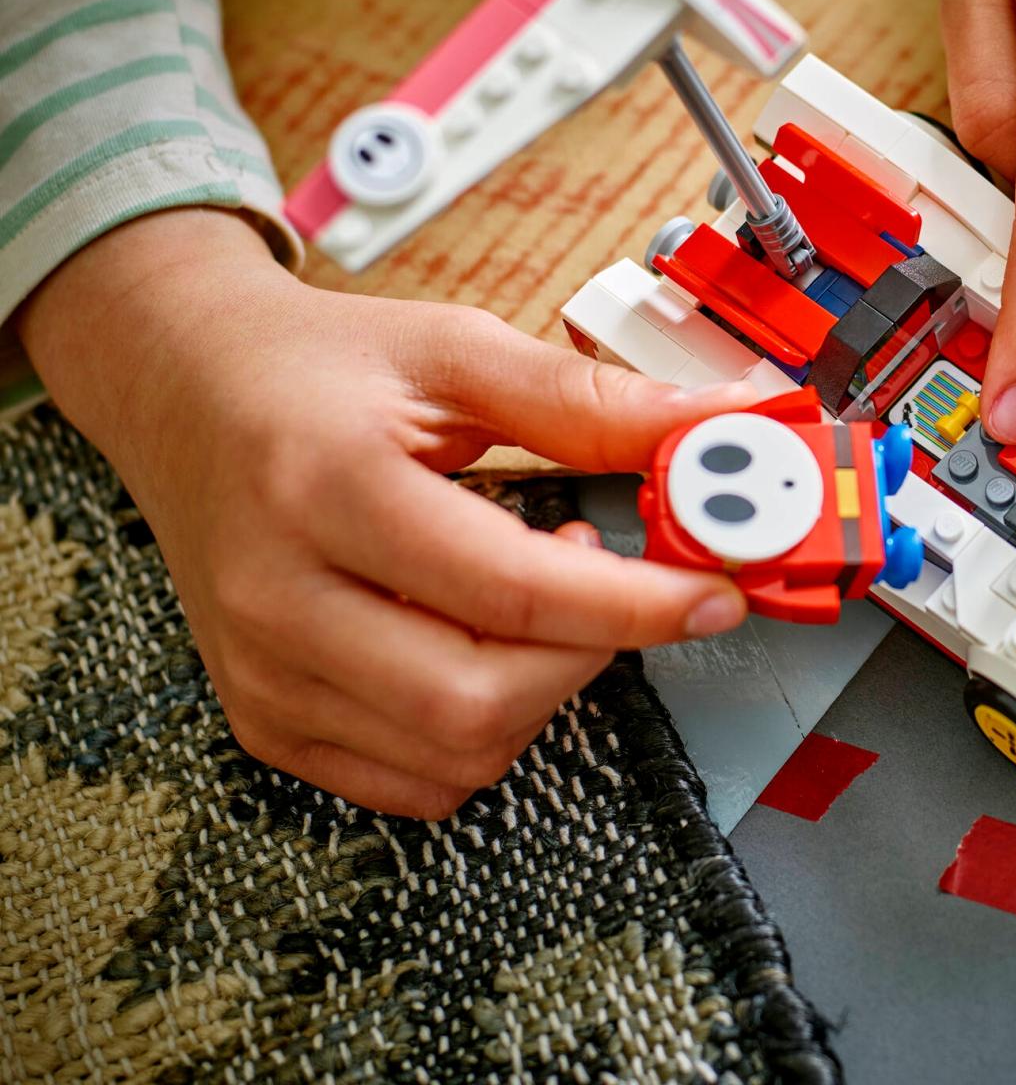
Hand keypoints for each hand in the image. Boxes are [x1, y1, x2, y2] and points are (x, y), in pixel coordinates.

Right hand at [20, 210, 753, 818]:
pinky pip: (412, 782)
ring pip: (454, 753)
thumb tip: (714, 429)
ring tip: (540, 597)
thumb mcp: (455, 349)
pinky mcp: (262, 719)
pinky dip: (486, 733)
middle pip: (476, 699)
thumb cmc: (319, 368)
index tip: (715, 593)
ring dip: (544, 691)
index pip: (510, 590)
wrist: (184, 390)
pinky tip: (489, 648)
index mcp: (323, 487)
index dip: (635, 604)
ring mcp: (261, 673)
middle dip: (590, 655)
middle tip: (614, 581)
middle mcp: (276, 597)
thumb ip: (585, 399)